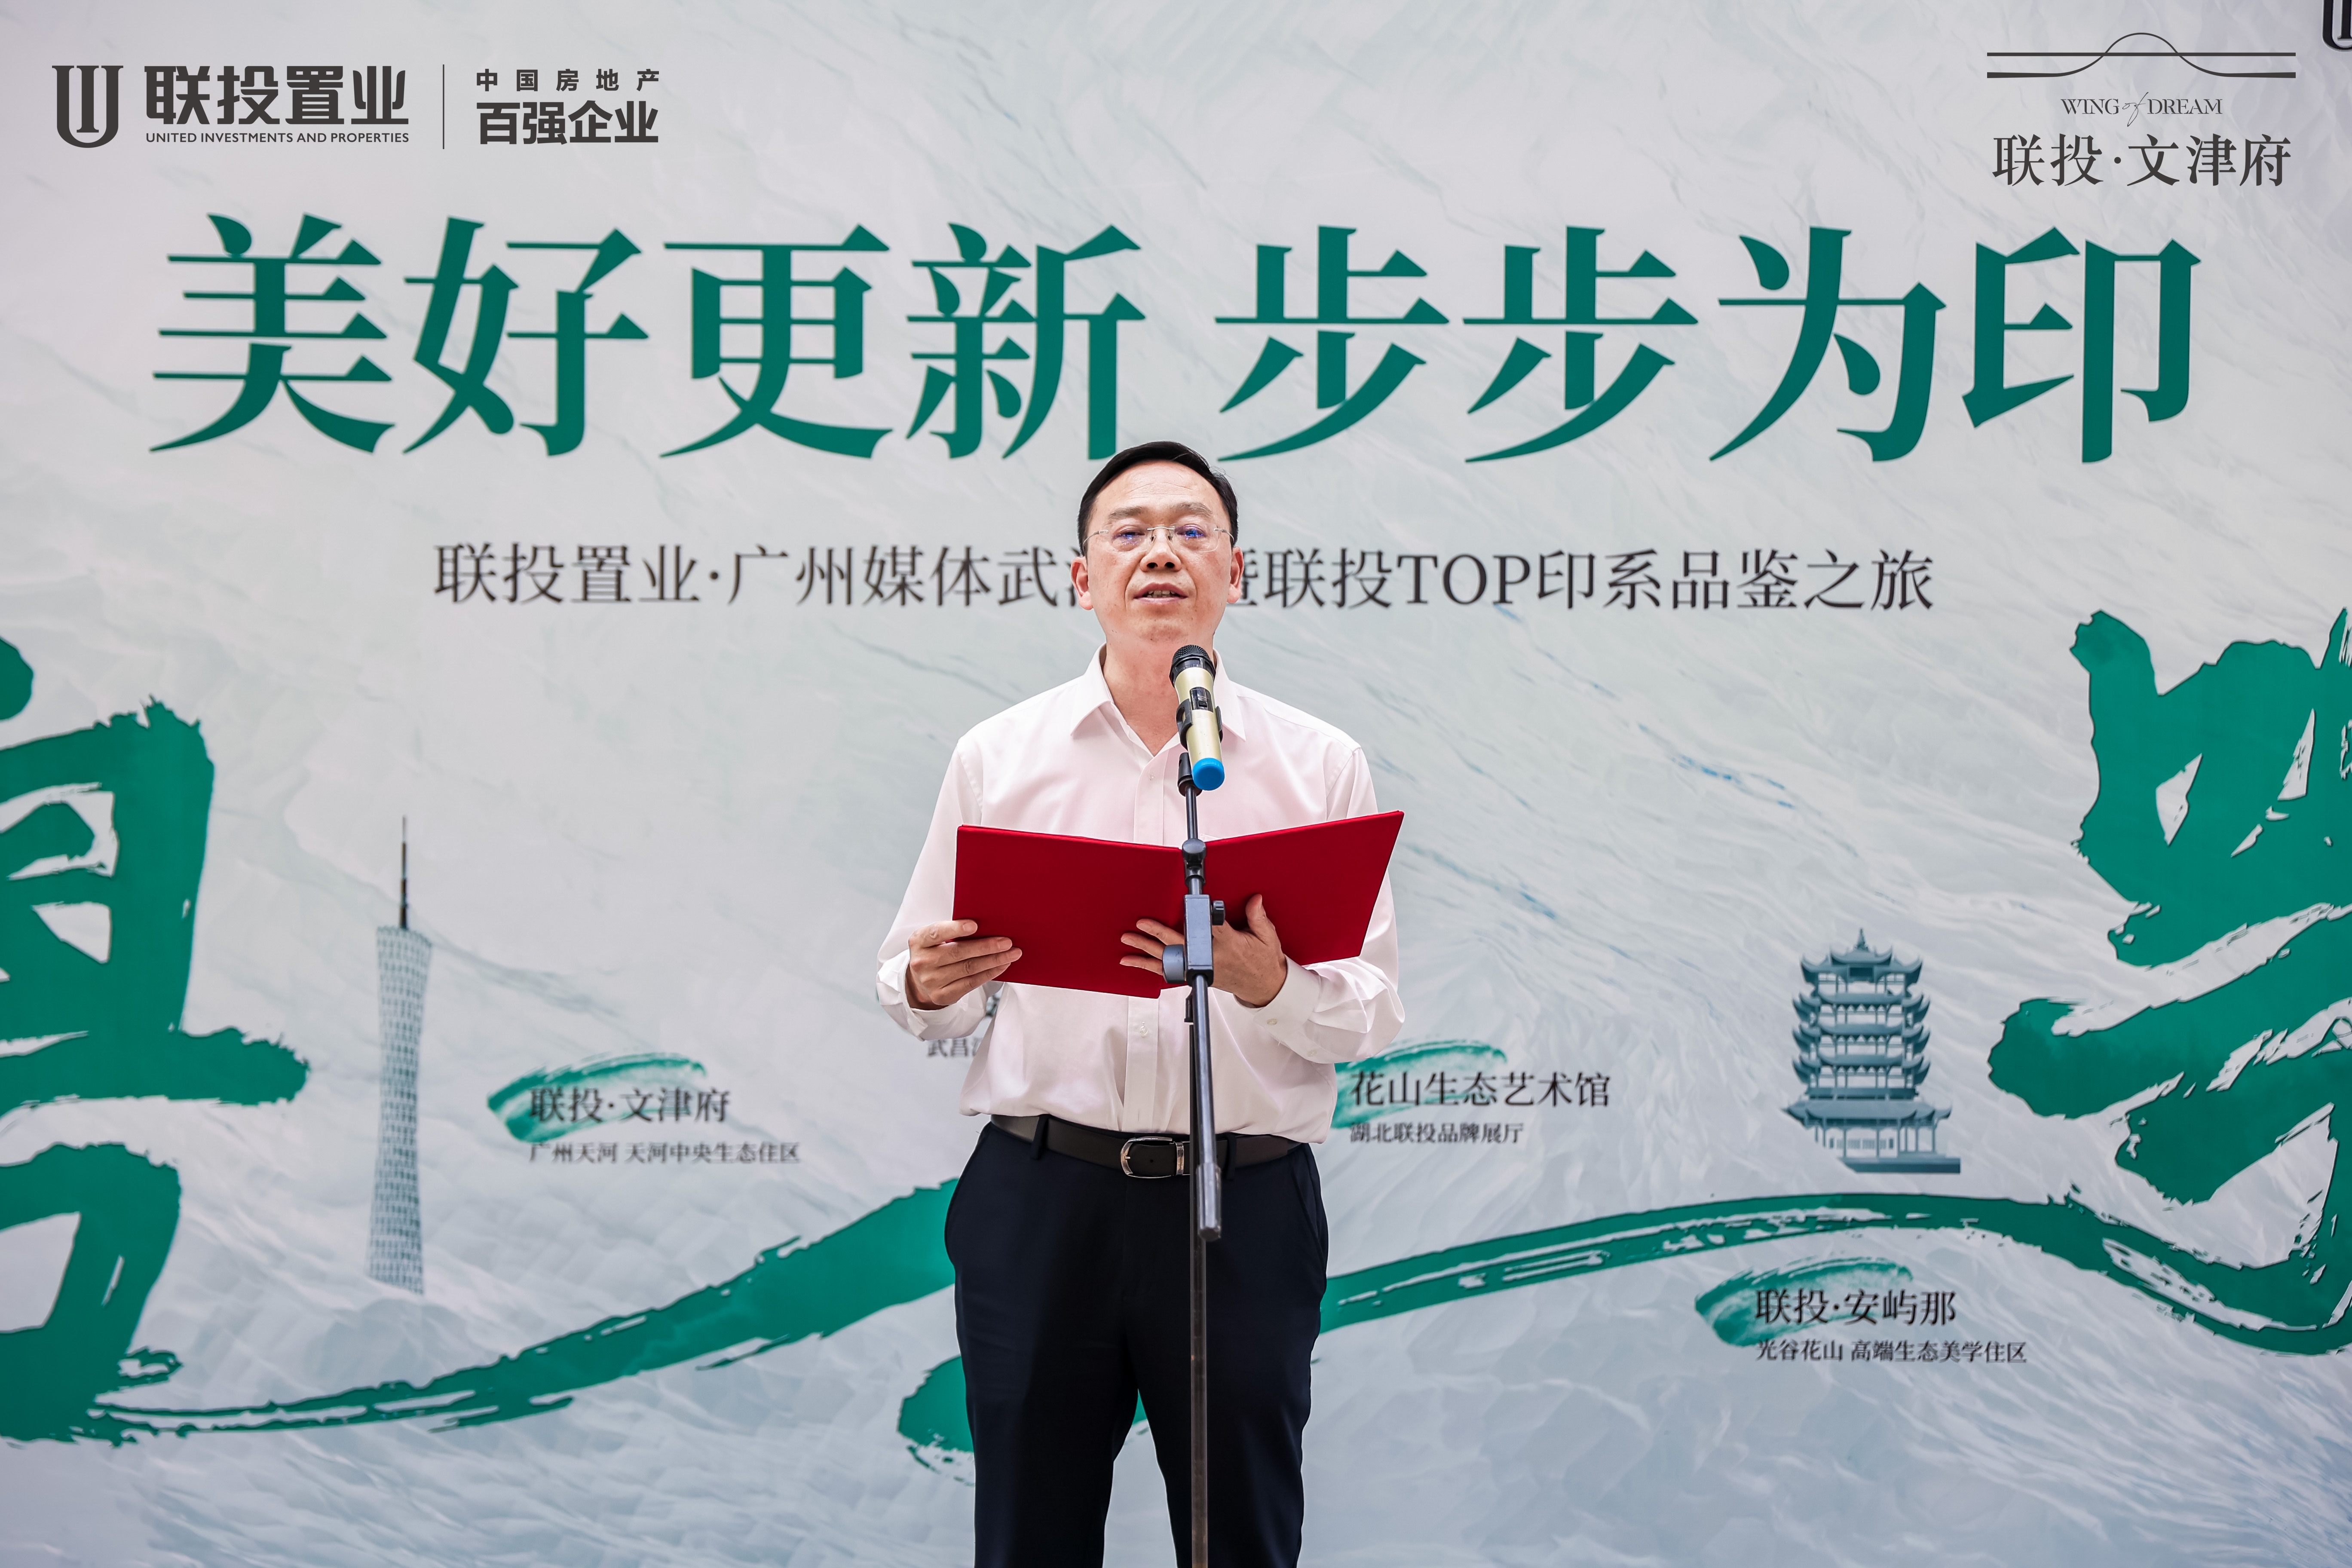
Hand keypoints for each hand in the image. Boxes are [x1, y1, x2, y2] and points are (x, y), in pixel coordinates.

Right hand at [906, 920, 1019, 1009]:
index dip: (955, 929)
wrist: (920, 981)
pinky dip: (989, 973)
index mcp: (919, 941)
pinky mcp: (942, 995)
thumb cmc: (934, 953)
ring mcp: (931, 980)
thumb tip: (987, 926)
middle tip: (1006, 942)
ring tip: (1011, 954)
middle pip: (958, 952)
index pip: (936, 933)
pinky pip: (971, 983)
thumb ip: (951, 932)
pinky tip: (1001, 966)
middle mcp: (922, 962)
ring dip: (994, 960)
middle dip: (986, 946)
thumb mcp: (934, 939)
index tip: (975, 925)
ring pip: (968, 968)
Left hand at [1119, 893, 1287, 1007]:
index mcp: (1229, 944)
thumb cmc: (1264, 962)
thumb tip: (1255, 899)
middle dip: (1159, 933)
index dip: (1199, 917)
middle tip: (1142, 923)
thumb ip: (1258, 917)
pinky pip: (1170, 972)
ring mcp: (1201, 968)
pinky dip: (1152, 967)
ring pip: (1170, 959)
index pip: (1211, 928)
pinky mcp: (1196, 975)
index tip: (1189, 906)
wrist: (1264, 988)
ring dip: (1147, 951)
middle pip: (1182, 943)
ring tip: (1129, 942)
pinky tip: (1136, 962)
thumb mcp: (1267, 937)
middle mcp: (1212, 958)